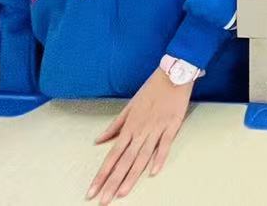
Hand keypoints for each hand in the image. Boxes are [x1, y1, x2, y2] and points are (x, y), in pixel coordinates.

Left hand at [88, 68, 194, 200]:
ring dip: (131, 176)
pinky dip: (159, 158)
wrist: (174, 72)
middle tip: (103, 201)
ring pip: (141, 157)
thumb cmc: (152, 89)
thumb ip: (115, 125)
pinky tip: (153, 173)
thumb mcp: (129, 106)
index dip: (101, 174)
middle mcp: (140, 131)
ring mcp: (157, 129)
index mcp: (129, 127)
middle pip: (124, 161)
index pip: (112, 155)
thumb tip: (98, 140)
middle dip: (112, 182)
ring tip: (122, 193)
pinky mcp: (172, 125)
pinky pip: (165, 145)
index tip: (92, 190)